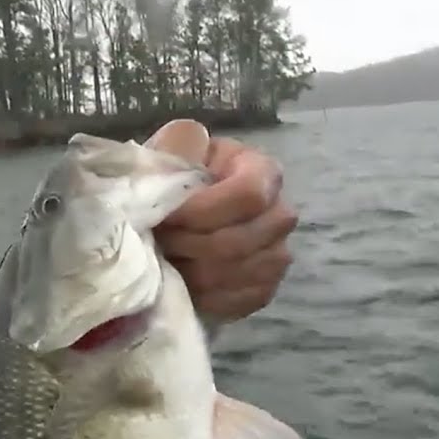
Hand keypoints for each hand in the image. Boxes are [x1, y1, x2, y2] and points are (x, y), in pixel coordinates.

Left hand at [146, 120, 297, 322]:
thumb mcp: (169, 154)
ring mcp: (277, 251)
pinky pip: (246, 299)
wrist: (168, 222)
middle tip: (159, 243)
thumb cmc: (170, 182)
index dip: (204, 211)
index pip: (249, 194)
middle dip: (192, 245)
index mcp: (259, 169)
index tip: (166, 217)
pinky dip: (209, 296)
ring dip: (196, 273)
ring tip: (166, 262)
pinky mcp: (265, 285)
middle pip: (245, 240)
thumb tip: (191, 138)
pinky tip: (185, 284)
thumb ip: (178, 144)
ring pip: (245, 272)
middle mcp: (279, 211)